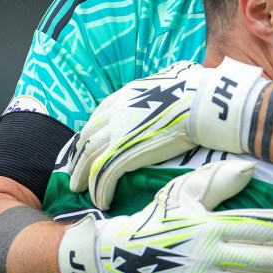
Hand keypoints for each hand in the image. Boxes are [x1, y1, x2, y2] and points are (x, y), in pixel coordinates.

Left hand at [69, 59, 268, 208]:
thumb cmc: (196, 91)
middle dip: (78, 155)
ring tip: (79, 189)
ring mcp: (116, 134)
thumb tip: (187, 71)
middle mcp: (115, 113)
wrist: (199, 103)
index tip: (87, 143)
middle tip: (74, 170)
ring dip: (81, 175)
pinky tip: (102, 201)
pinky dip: (99, 190)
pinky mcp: (122, 154)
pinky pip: (102, 176)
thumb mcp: (175, 77)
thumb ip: (171, 79)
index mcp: (126, 95)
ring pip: (88, 158)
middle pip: (87, 137)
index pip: (99, 116)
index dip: (91, 132)